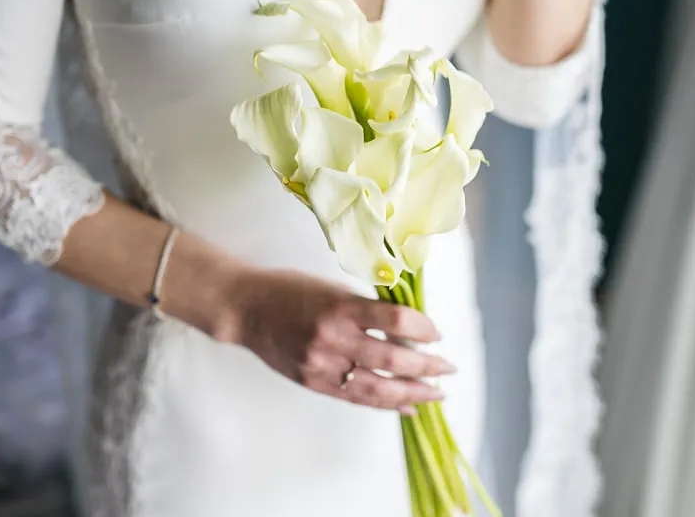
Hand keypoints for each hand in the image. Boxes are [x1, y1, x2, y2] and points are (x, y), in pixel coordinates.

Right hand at [225, 266, 456, 413]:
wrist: (246, 309)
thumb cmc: (290, 290)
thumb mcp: (332, 287)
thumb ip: (366, 307)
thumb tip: (408, 327)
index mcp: (340, 307)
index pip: (395, 320)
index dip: (423, 328)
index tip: (436, 332)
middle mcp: (332, 338)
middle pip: (393, 359)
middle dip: (427, 366)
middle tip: (448, 367)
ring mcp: (321, 365)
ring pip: (378, 388)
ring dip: (413, 392)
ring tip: (436, 394)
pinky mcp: (313, 383)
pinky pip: (356, 398)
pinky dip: (386, 404)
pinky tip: (407, 406)